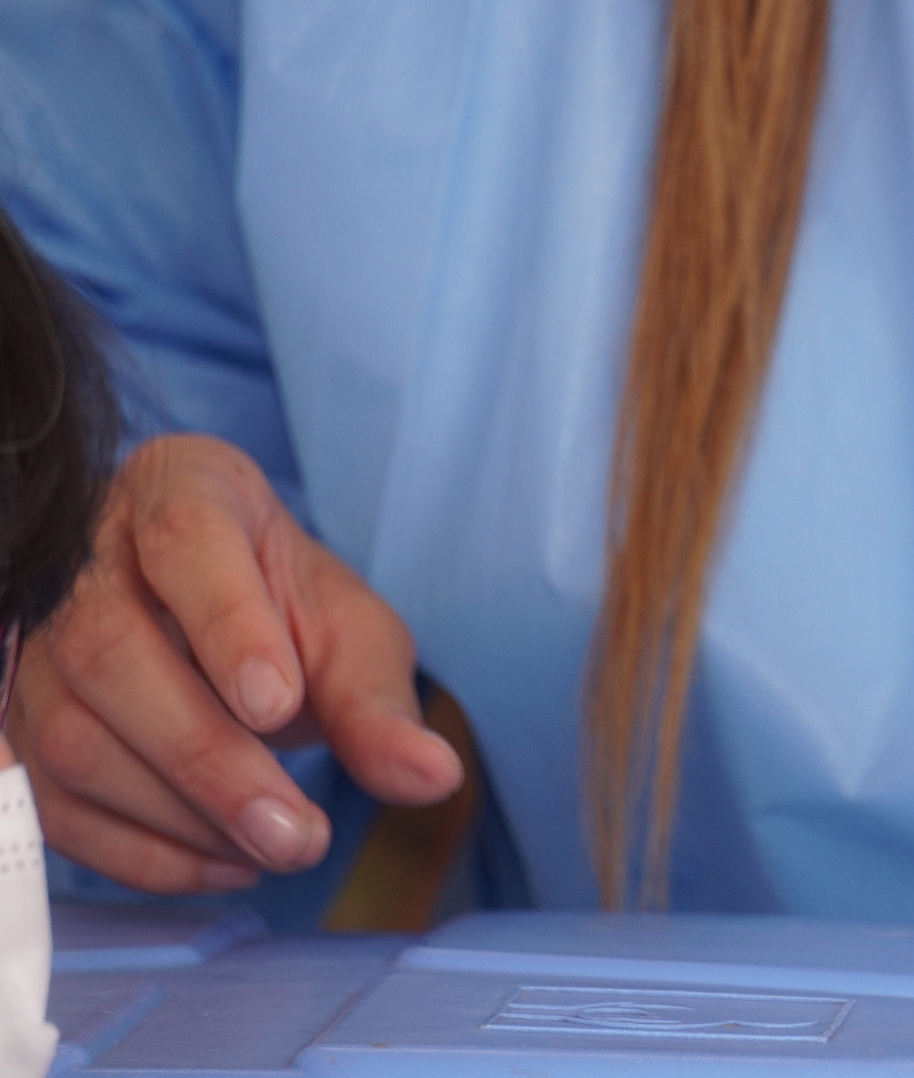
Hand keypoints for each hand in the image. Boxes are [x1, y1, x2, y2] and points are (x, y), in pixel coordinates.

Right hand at [3, 434, 461, 892]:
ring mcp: (34, 646)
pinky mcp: (14, 727)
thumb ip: (378, 701)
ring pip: (73, 738)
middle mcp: (86, 560)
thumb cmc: (279, 606)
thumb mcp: (346, 631)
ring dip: (181, 816)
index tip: (278, 705)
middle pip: (116, 656)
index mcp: (182, 492)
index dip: (227, 625)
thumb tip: (432, 777)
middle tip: (296, 834)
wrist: (211, 614)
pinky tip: (223, 861)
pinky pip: (52, 802)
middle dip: (210, 760)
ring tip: (277, 845)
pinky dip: (139, 851)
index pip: (187, 541)